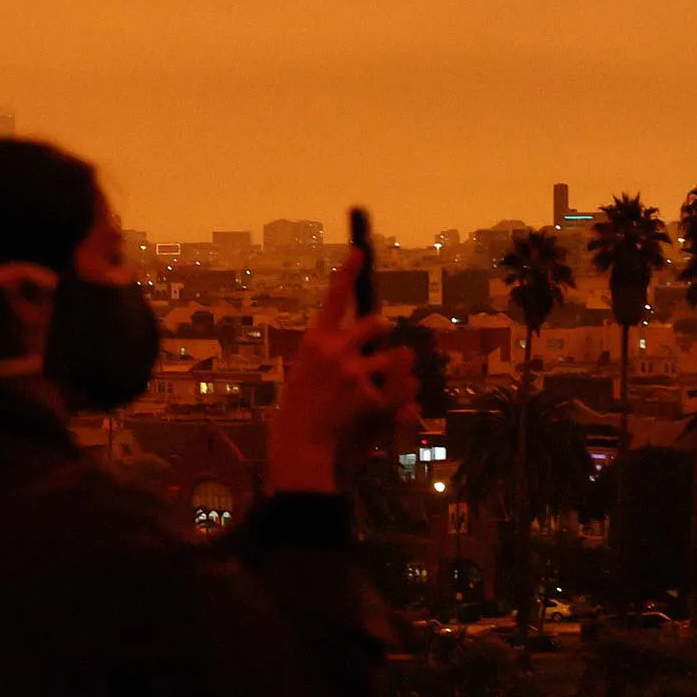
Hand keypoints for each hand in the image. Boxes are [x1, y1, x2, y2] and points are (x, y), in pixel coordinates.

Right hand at [268, 252, 417, 493]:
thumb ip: (331, 354)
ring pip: (394, 357)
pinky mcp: (368, 393)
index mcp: (313, 341)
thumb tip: (371, 345)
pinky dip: (393, 402)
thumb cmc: (298, 412)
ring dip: (391, 371)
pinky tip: (372, 414)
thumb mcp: (306, 373)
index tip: (360, 250)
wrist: (298, 446)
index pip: (335, 298)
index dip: (349, 272)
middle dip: (382, 334)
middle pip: (376, 323)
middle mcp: (333, 349)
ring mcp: (352, 370)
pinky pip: (397, 390)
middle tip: (378, 346)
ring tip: (370, 392)